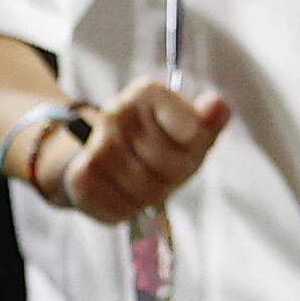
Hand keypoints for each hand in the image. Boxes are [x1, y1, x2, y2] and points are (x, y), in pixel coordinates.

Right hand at [41, 77, 230, 223]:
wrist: (102, 158)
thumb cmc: (157, 141)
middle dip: (176, 174)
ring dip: (155, 194)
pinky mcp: (81, 178)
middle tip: (169, 169)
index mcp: (146, 92)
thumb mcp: (189, 127)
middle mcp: (116, 112)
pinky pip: (123, 208)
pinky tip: (127, 193)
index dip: (195, 146)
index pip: (190, 129)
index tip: (187, 142)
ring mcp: (96, 145)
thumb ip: (210, 117)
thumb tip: (218, 104)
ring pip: (148, 190)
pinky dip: (131, 208)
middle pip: (171, 164)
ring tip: (148, 180)